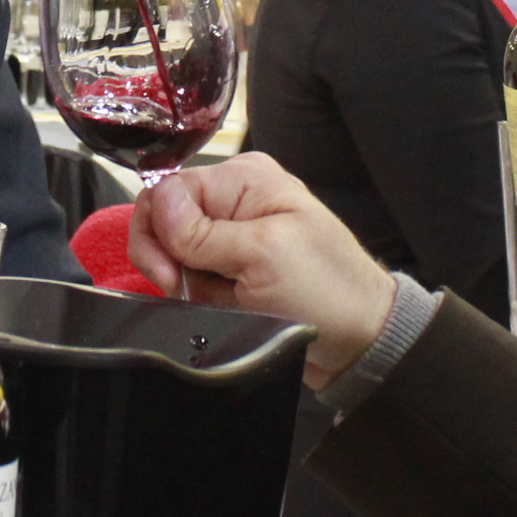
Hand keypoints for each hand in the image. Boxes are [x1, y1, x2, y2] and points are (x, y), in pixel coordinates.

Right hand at [127, 154, 401, 388]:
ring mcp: (234, 234)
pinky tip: (230, 305)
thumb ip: (202, 232)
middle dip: (171, 260)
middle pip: (165, 221)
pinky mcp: (234, 266)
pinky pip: (196, 278)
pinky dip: (204, 297)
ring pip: (176, 255)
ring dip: (193, 284)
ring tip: (229, 298)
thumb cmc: (327, 290)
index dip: (158, 231)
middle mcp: (236, 199)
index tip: (170, 273)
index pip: (167, 190)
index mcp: (243, 178)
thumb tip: (157, 202)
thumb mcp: (262, 255)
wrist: (359, 338)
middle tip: (186, 289)